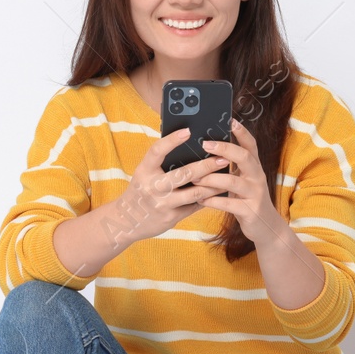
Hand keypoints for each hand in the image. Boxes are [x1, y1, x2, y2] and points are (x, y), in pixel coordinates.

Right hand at [109, 127, 232, 244]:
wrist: (127, 222)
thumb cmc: (141, 191)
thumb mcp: (144, 174)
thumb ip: (161, 162)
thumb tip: (187, 144)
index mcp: (144, 171)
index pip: (157, 151)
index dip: (172, 140)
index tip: (188, 131)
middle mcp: (152, 187)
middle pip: (184, 174)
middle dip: (206, 166)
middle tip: (223, 158)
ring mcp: (162, 204)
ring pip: (194, 193)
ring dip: (213, 184)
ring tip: (227, 175)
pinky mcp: (171, 217)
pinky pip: (194, 206)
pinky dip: (208, 198)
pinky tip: (219, 191)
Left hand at [195, 118, 289, 247]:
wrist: (266, 227)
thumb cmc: (247, 199)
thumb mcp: (243, 180)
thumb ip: (232, 166)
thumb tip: (208, 149)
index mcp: (254, 167)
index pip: (251, 145)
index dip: (241, 132)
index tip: (230, 120)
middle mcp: (257, 177)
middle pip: (245, 157)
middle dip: (225, 149)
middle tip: (205, 144)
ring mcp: (255, 194)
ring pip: (233, 182)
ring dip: (211, 178)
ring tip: (195, 177)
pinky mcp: (250, 211)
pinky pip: (229, 204)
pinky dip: (213, 201)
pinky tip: (200, 199)